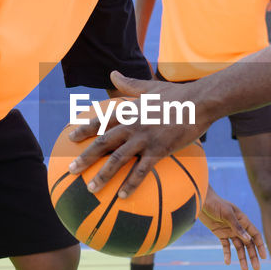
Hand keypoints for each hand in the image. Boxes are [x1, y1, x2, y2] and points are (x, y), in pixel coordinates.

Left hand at [68, 71, 210, 197]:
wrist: (200, 101)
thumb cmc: (178, 94)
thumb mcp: (150, 86)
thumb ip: (129, 84)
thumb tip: (112, 73)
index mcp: (130, 110)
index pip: (102, 120)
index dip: (85, 129)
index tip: (70, 138)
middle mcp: (132, 125)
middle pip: (103, 142)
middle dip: (85, 157)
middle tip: (72, 170)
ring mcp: (144, 138)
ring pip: (118, 159)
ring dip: (102, 175)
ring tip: (91, 188)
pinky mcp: (159, 150)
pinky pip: (141, 170)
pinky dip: (131, 184)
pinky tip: (122, 196)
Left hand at [199, 187, 265, 269]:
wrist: (201, 201)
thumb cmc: (216, 203)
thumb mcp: (227, 213)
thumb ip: (237, 226)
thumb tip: (248, 239)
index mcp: (243, 220)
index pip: (255, 235)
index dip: (260, 246)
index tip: (264, 257)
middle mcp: (238, 227)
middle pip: (248, 244)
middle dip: (253, 256)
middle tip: (257, 268)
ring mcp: (229, 231)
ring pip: (238, 247)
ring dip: (242, 258)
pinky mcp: (220, 233)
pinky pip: (226, 246)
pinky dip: (227, 254)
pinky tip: (228, 262)